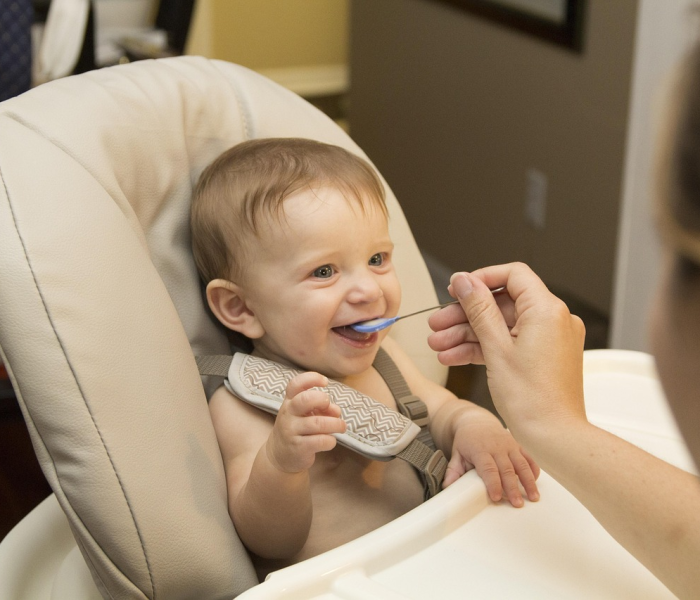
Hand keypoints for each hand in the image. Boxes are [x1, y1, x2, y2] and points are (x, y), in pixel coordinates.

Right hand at [266, 372, 345, 472]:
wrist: (279, 456)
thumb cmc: (298, 429)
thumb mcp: (305, 414)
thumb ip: (321, 408)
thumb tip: (336, 411)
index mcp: (289, 402)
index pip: (295, 384)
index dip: (311, 378)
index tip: (325, 382)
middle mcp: (288, 414)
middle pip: (305, 400)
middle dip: (323, 400)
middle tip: (329, 406)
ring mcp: (291, 431)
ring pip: (318, 423)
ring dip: (336, 424)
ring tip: (341, 427)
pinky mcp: (298, 448)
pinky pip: (320, 441)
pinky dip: (331, 440)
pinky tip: (330, 441)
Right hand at [427, 263, 586, 441]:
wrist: (554, 437)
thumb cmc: (533, 400)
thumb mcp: (496, 348)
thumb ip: (478, 309)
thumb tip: (464, 281)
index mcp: (547, 310)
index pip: (513, 275)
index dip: (481, 279)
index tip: (457, 289)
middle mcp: (553, 320)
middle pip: (502, 304)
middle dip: (465, 314)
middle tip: (438, 324)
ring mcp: (549, 339)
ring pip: (501, 326)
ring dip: (468, 334)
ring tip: (439, 346)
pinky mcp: (543, 356)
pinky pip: (509, 343)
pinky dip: (484, 348)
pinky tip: (455, 357)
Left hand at [444, 409, 539, 506]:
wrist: (476, 420)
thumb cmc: (466, 440)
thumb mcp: (456, 453)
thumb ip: (453, 470)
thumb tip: (447, 487)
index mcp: (480, 449)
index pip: (488, 468)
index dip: (493, 483)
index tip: (496, 497)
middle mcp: (497, 447)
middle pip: (507, 469)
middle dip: (513, 487)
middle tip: (517, 504)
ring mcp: (509, 445)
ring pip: (522, 464)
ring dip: (529, 481)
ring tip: (534, 497)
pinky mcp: (517, 445)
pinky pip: (528, 458)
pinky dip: (533, 470)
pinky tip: (535, 483)